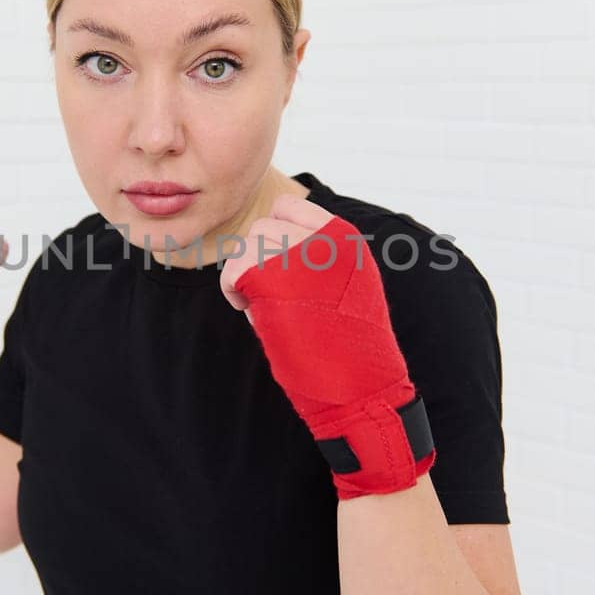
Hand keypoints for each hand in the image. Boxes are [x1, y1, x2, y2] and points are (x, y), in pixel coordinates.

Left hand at [220, 194, 435, 499]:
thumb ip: (319, 258)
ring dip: (244, 275)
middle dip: (257, 260)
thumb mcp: (348, 285)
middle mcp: (325, 239)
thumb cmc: (351, 348)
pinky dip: (233, 292)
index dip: (274, 235)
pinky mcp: (274, 279)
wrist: (362, 388)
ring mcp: (300, 255)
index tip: (277, 267)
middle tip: (269, 297)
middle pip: (262, 227)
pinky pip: (232, 271)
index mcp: (346, 238)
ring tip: (265, 308)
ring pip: (245, 246)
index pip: (289, 206)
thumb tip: (270, 246)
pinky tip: (253, 313)